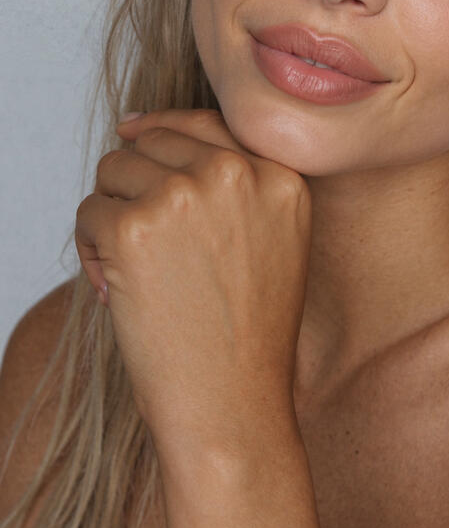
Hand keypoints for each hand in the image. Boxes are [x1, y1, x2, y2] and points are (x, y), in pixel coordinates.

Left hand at [75, 109, 311, 459]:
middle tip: (138, 241)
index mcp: (281, 177)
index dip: (163, 128)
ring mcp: (184, 196)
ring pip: (114, 170)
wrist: (232, 404)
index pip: (207, 123)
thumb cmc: (247, 336)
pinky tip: (113, 289)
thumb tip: (149, 134)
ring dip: (109, 215)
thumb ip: (237, 186)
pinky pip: (88, 212)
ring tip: (129, 270)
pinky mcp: (134, 227)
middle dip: (133, 184)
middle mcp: (237, 175)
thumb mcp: (274, 242)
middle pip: (153, 141)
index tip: (131, 132)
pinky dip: (90, 249)